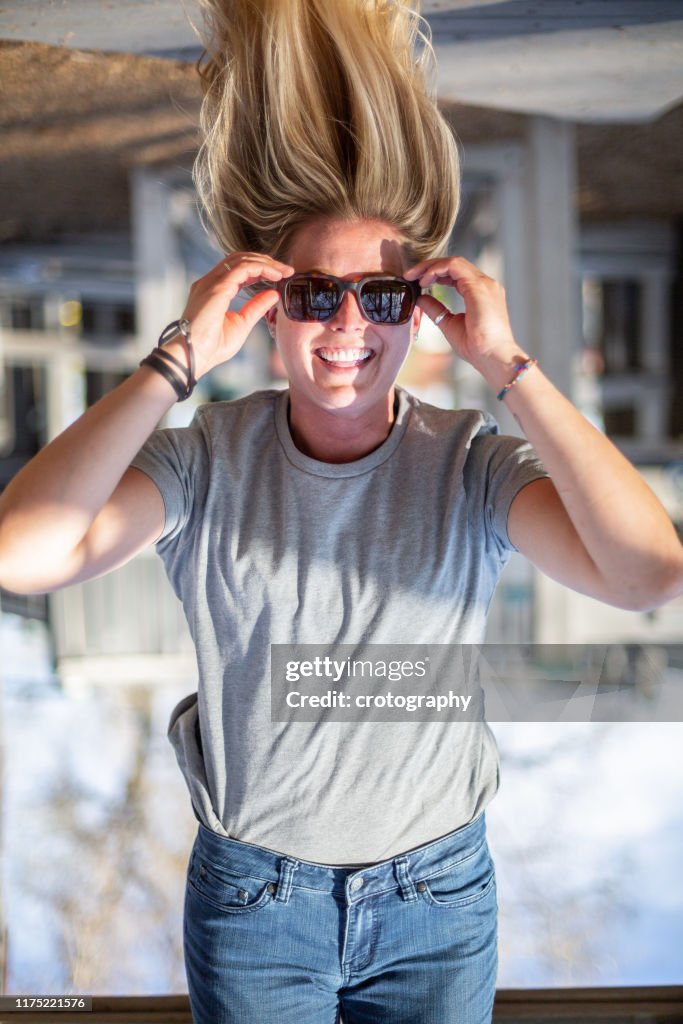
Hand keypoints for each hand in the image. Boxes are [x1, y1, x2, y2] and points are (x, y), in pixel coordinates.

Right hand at [179, 253, 292, 378]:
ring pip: (242, 260)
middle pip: (240, 259)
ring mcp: (212, 282)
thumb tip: (273, 294)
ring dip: (266, 262)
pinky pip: (243, 268)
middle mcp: (210, 282)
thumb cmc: (212, 346)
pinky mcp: (217, 287)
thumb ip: (256, 307)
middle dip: (265, 261)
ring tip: (284, 270)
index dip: (260, 268)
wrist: (194, 355)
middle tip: (286, 269)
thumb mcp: (242, 323)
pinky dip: (261, 268)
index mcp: (214, 290)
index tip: (280, 275)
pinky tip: (275, 274)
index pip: (239, 269)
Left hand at [404, 256, 525, 372]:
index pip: (456, 273)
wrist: (492, 357)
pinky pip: (454, 266)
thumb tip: (421, 298)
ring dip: (431, 266)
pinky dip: (436, 269)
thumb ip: (436, 309)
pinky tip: (424, 279)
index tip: (417, 282)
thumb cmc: (477, 347)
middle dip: (430, 266)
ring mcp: (484, 283)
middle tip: (410, 275)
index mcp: (481, 293)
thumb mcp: (449, 323)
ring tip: (414, 276)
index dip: (436, 274)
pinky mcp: (478, 285)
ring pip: (454, 262)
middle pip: (454, 264)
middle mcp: (485, 284)